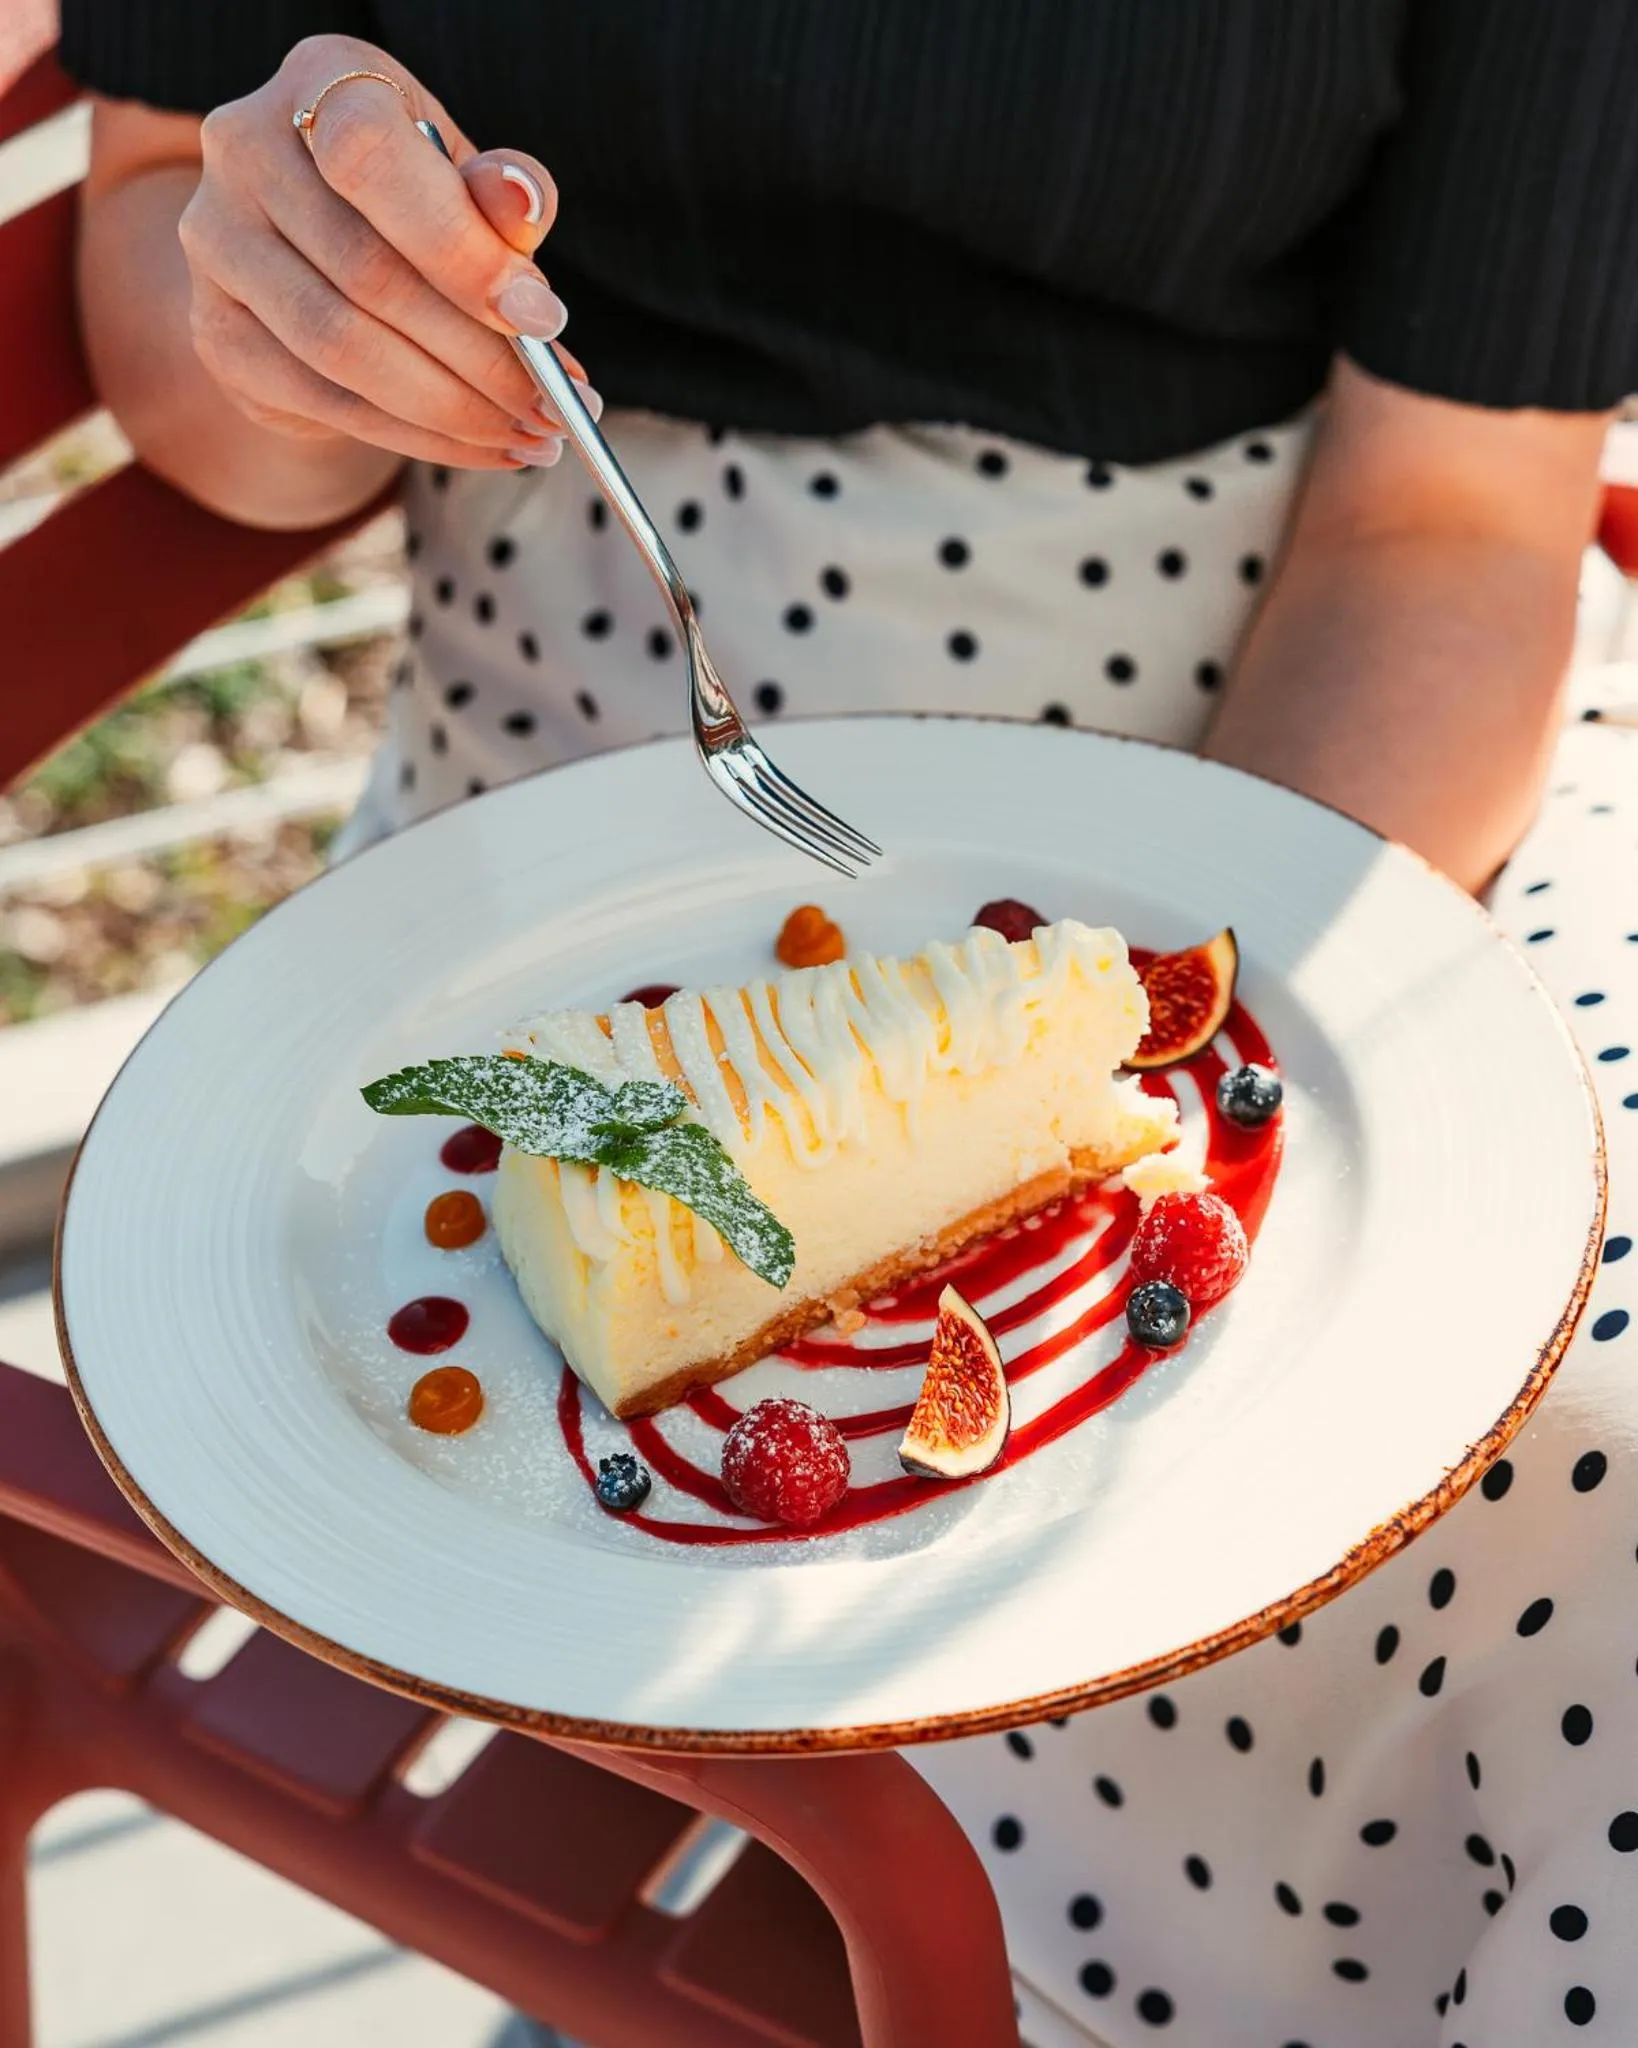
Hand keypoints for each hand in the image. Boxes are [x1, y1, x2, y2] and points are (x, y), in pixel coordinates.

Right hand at [176, 33, 595, 471]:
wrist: (324, 252)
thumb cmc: (415, 205)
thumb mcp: (467, 183)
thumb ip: (500, 196)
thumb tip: (524, 203)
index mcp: (321, 82)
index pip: (372, 160)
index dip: (461, 251)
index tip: (543, 322)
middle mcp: (245, 150)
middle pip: (367, 275)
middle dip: (481, 360)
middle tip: (555, 409)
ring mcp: (218, 244)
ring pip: (343, 349)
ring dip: (453, 410)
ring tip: (530, 436)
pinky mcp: (219, 333)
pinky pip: (328, 403)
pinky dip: (418, 437)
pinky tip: (481, 446)